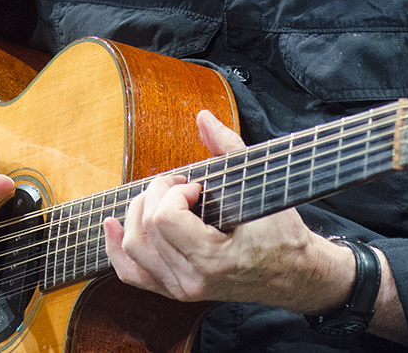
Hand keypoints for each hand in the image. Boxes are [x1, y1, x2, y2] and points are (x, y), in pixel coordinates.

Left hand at [102, 110, 351, 310]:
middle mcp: (192, 280)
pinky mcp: (174, 290)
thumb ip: (229, 148)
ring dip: (139, 212)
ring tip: (164, 197)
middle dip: (157, 194)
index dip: (175, 191)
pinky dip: (117, 247)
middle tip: (182, 185)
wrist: (294, 275)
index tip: (197, 185)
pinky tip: (113, 224)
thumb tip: (202, 117)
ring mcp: (180, 289)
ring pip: (132, 248)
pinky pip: (131, 272)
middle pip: (145, 229)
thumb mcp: (262, 186)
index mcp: (214, 260)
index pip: (165, 219)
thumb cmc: (283, 233)